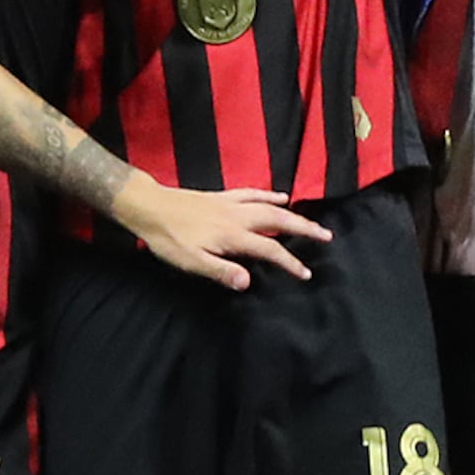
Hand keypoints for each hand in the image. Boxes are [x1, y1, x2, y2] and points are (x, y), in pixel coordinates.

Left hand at [111, 177, 329, 290]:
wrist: (148, 206)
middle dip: (303, 229)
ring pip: (268, 205)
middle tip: (326, 236)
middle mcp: (236, 216)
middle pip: (278, 221)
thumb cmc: (167, 239)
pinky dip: (268, 194)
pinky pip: (251, 193)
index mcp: (232, 235)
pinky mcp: (220, 196)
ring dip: (292, 212)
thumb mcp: (190, 261)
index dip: (290, 262)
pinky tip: (279, 194)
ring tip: (310, 220)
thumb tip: (248, 282)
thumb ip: (220, 271)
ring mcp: (229, 203)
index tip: (307, 274)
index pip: (270, 249)